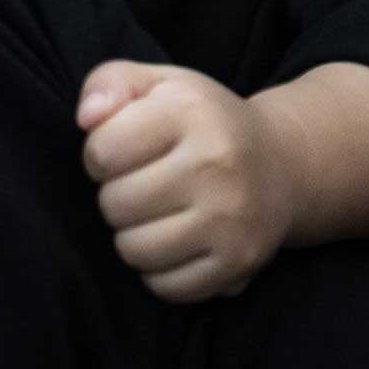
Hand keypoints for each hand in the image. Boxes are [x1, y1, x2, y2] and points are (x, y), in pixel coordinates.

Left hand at [78, 60, 290, 301]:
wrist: (282, 164)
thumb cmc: (202, 123)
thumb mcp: (159, 84)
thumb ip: (110, 82)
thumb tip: (86, 119)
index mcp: (191, 112)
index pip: (102, 151)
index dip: (100, 155)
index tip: (124, 152)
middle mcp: (216, 163)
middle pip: (114, 205)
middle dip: (117, 197)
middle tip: (145, 186)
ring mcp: (231, 217)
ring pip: (134, 250)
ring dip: (134, 237)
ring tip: (157, 215)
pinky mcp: (238, 261)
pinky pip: (165, 286)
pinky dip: (161, 271)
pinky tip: (177, 242)